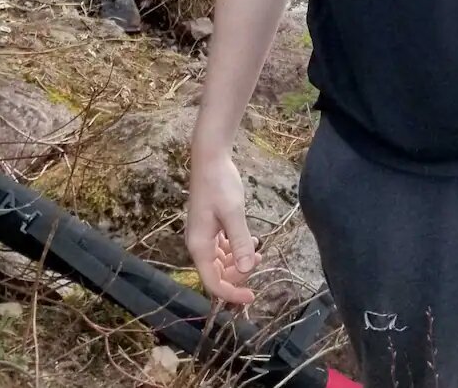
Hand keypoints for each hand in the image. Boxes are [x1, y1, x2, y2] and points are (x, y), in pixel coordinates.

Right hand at [186, 152, 262, 303]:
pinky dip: (236, 249)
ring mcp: (203, 236)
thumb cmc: (220, 185)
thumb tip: (248, 270)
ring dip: (239, 261)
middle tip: (259, 259)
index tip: (252, 297)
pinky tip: (251, 240)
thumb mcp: (233, 213)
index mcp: (199, 246)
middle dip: (238, 273)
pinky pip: (223, 248)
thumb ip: (240, 242)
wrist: (210, 159)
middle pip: (217, 274)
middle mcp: (198, 245)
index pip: (213, 282)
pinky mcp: (210, 226)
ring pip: (221, 261)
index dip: (231, 293)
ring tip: (258, 250)